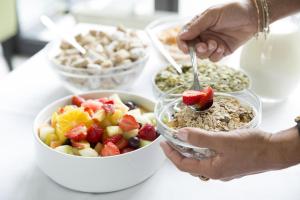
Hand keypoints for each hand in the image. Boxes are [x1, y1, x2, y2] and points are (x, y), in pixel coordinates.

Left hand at [160, 128, 277, 180]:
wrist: (275, 150)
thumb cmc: (253, 147)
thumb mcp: (223, 140)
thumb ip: (200, 138)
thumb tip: (181, 134)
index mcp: (212, 170)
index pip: (183, 164)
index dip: (170, 154)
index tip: (163, 143)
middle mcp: (216, 172)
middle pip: (190, 164)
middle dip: (178, 152)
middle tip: (171, 140)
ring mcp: (224, 168)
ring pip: (200, 161)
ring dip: (190, 150)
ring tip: (184, 138)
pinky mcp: (230, 162)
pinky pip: (210, 157)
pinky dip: (202, 149)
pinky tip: (203, 140)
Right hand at [177, 1, 257, 61]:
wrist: (253, 16)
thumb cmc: (233, 10)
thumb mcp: (212, 15)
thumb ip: (196, 26)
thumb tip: (182, 36)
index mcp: (198, 26)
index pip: (184, 38)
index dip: (182, 45)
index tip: (186, 49)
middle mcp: (203, 36)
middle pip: (192, 49)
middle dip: (197, 50)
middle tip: (204, 46)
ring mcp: (212, 44)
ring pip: (202, 56)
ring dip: (208, 52)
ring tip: (216, 44)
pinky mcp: (221, 51)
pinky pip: (213, 59)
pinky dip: (216, 55)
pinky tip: (222, 47)